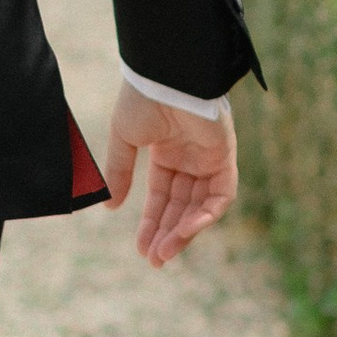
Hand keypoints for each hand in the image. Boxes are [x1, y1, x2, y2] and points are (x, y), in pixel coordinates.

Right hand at [103, 83, 238, 265]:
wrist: (165, 76)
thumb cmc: (142, 99)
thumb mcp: (124, 139)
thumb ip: (120, 172)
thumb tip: (110, 207)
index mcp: (166, 153)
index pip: (162, 198)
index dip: (151, 223)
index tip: (140, 249)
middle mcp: (190, 160)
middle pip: (181, 207)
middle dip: (167, 234)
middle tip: (154, 259)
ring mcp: (209, 160)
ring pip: (200, 206)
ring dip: (185, 231)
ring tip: (165, 251)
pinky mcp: (225, 158)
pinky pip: (221, 195)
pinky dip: (206, 214)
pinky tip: (186, 230)